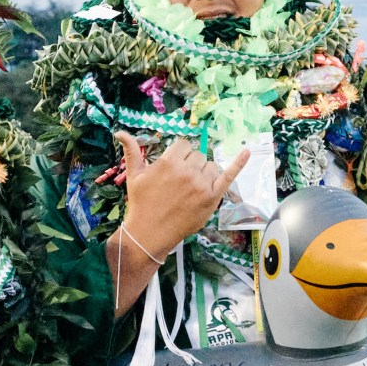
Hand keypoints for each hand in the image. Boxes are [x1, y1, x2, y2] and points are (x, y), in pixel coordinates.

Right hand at [116, 132, 250, 259]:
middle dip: (191, 165)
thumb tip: (119, 132)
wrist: (149, 233)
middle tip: (179, 184)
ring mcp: (202, 184)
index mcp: (169, 162)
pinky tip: (247, 151)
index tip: (174, 169)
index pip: (184, 146)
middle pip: (198, 155)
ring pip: (211, 166)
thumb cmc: (141, 203)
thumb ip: (131, 152)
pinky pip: (228, 176)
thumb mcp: (134, 176)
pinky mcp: (212, 198)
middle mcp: (187, 171)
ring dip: (204, 173)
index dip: (179, 156)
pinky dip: (239, 163)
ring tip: (190, 189)